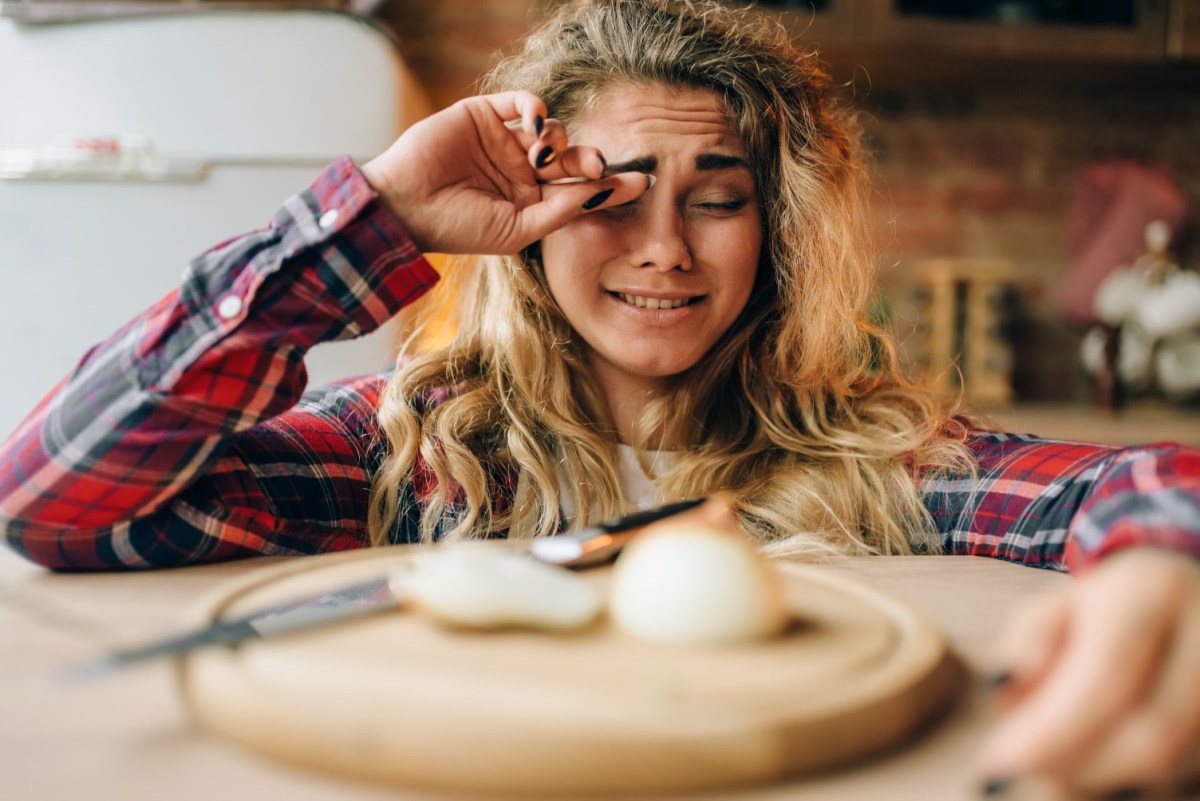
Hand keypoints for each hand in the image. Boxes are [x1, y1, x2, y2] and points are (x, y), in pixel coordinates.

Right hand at [361, 91, 651, 254]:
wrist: (407, 205)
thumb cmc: (460, 227)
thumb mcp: (518, 228)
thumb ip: (562, 210)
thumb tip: (604, 192)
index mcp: (532, 202)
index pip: (579, 190)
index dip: (610, 185)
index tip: (641, 183)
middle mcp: (522, 171)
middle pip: (571, 158)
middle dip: (588, 160)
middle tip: (598, 164)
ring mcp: (505, 142)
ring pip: (552, 130)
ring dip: (557, 139)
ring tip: (542, 156)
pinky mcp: (486, 115)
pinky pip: (524, 103)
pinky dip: (537, 109)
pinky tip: (536, 126)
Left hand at [978, 548, 1199, 795]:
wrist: (1185, 598)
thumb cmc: (1108, 610)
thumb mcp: (1057, 608)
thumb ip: (1029, 643)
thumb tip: (1007, 687)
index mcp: (1151, 592)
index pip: (1106, 675)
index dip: (1053, 729)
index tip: (999, 761)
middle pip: (1151, 733)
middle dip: (1077, 766)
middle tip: (1020, 771)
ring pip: (1173, 763)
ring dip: (1102, 779)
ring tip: (1052, 767)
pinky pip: (1187, 772)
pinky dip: (1132, 781)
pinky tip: (1095, 767)